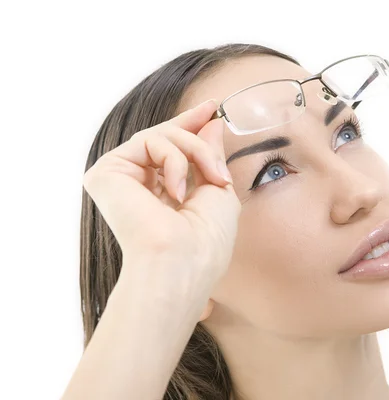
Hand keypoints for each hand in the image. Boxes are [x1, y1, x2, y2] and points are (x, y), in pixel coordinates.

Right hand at [82, 99, 240, 316]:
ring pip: (161, 136)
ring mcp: (120, 179)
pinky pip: (149, 141)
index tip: (211, 109)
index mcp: (160, 196)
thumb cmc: (206, 241)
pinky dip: (175, 159)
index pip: (170, 153)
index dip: (190, 127)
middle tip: (213, 111)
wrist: (182, 263)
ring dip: (195, 151)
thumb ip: (209, 156)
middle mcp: (136, 187)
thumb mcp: (218, 191)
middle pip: (162, 138)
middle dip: (191, 126)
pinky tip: (177, 191)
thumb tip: (210, 123)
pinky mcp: (106, 173)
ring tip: (212, 180)